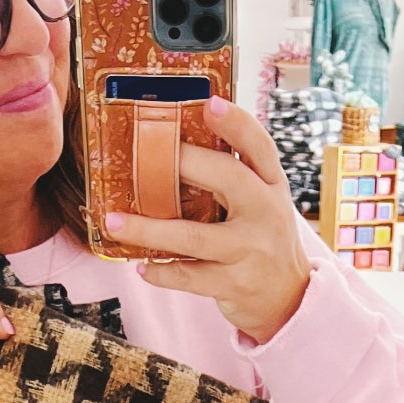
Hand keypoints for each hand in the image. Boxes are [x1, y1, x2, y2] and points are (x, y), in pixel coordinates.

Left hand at [102, 95, 311, 345]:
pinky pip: (189, 277)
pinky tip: (142, 265)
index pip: (259, 147)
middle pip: (226, 179)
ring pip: (194, 237)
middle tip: (144, 158)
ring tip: (115, 222)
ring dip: (149, 229)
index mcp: (272, 186)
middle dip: (185, 164)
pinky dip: (161, 271)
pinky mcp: (234, 284)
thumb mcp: (262, 203)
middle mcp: (266, 213)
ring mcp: (250, 251)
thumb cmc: (262, 241)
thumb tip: (176, 147)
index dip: (236, 123)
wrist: (288, 298)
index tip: (210, 103)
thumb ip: (234, 178)